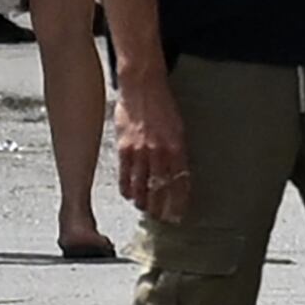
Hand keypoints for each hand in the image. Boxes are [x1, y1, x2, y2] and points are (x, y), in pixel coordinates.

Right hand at [114, 75, 190, 222]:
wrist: (142, 86)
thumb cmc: (162, 105)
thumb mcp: (178, 128)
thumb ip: (178, 151)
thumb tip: (178, 172)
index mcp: (177, 147)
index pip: (180, 182)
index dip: (179, 201)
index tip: (179, 214)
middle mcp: (160, 152)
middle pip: (161, 188)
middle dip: (162, 207)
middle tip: (162, 218)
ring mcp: (141, 150)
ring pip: (142, 185)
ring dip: (144, 201)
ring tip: (145, 210)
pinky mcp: (124, 147)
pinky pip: (125, 173)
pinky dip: (127, 187)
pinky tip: (129, 195)